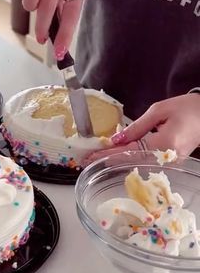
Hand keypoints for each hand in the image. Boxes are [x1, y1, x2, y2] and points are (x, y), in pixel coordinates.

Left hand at [83, 94, 199, 163]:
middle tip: (86, 160)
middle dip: (107, 160)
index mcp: (163, 144)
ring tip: (96, 158)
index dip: (108, 154)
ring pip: (136, 164)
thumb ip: (137, 126)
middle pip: (130, 161)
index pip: (129, 152)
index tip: (90, 156)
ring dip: (115, 160)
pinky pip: (144, 161)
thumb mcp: (159, 110)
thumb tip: (117, 139)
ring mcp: (168, 163)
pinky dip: (128, 159)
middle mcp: (165, 158)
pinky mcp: (169, 162)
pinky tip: (115, 156)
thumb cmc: (186, 108)